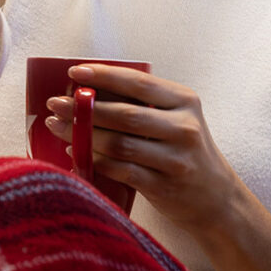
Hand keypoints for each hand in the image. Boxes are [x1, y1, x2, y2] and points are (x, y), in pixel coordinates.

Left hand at [44, 64, 243, 233]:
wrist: (215, 198)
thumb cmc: (182, 150)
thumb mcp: (173, 118)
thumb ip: (139, 104)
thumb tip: (84, 91)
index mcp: (184, 101)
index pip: (138, 83)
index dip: (104, 76)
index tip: (74, 72)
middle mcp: (184, 128)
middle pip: (124, 115)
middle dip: (84, 108)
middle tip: (55, 103)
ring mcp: (175, 160)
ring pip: (118, 144)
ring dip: (82, 134)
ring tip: (57, 126)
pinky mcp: (164, 186)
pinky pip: (120, 170)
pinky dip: (94, 160)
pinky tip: (75, 152)